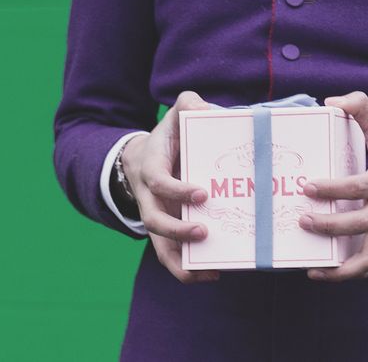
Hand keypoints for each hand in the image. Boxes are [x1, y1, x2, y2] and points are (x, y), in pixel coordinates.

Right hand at [121, 90, 219, 284]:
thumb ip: (189, 103)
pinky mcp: (167, 232)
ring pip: (161, 248)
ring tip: (210, 268)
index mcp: (152, 169)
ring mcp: (158, 217)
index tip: (203, 193)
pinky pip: (172, 257)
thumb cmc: (170, 135)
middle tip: (204, 230)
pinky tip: (213, 273)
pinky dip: (187, 270)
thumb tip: (207, 109)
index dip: (178, 191)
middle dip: (178, 230)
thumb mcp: (178, 114)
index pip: (159, 183)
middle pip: (155, 221)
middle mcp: (150, 199)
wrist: (147, 157)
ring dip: (182, 261)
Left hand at [298, 91, 367, 281]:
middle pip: (361, 224)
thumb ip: (359, 106)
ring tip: (311, 262)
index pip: (361, 187)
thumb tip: (330, 102)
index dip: (334, 189)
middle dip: (330, 225)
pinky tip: (320, 271)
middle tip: (302, 219)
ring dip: (339, 265)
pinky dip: (345, 274)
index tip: (307, 187)